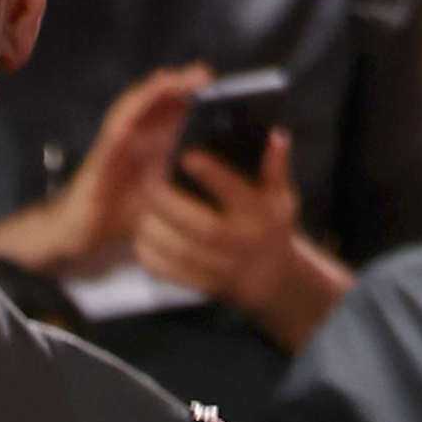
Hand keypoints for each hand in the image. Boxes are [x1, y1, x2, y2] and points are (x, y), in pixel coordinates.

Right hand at [0, 63, 209, 274]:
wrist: (80, 235)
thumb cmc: (118, 216)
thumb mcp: (159, 198)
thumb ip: (181, 184)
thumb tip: (214, 186)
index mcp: (149, 145)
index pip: (170, 110)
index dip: (189, 92)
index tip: (211, 80)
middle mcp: (132, 138)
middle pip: (154, 102)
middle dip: (177, 83)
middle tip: (203, 72)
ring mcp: (113, 145)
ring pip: (132, 109)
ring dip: (152, 92)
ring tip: (173, 79)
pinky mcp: (98, 160)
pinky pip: (111, 134)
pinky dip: (124, 117)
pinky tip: (138, 105)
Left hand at [126, 127, 341, 351]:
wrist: (275, 282)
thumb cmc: (272, 228)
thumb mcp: (281, 197)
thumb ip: (275, 168)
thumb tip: (277, 137)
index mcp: (258, 215)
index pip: (234, 192)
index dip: (210, 174)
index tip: (185, 156)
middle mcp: (242, 242)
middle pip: (201, 226)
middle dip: (168, 203)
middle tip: (147, 181)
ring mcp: (224, 267)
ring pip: (182, 252)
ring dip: (155, 230)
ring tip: (139, 210)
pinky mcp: (206, 284)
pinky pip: (174, 274)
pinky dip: (152, 258)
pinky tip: (140, 238)